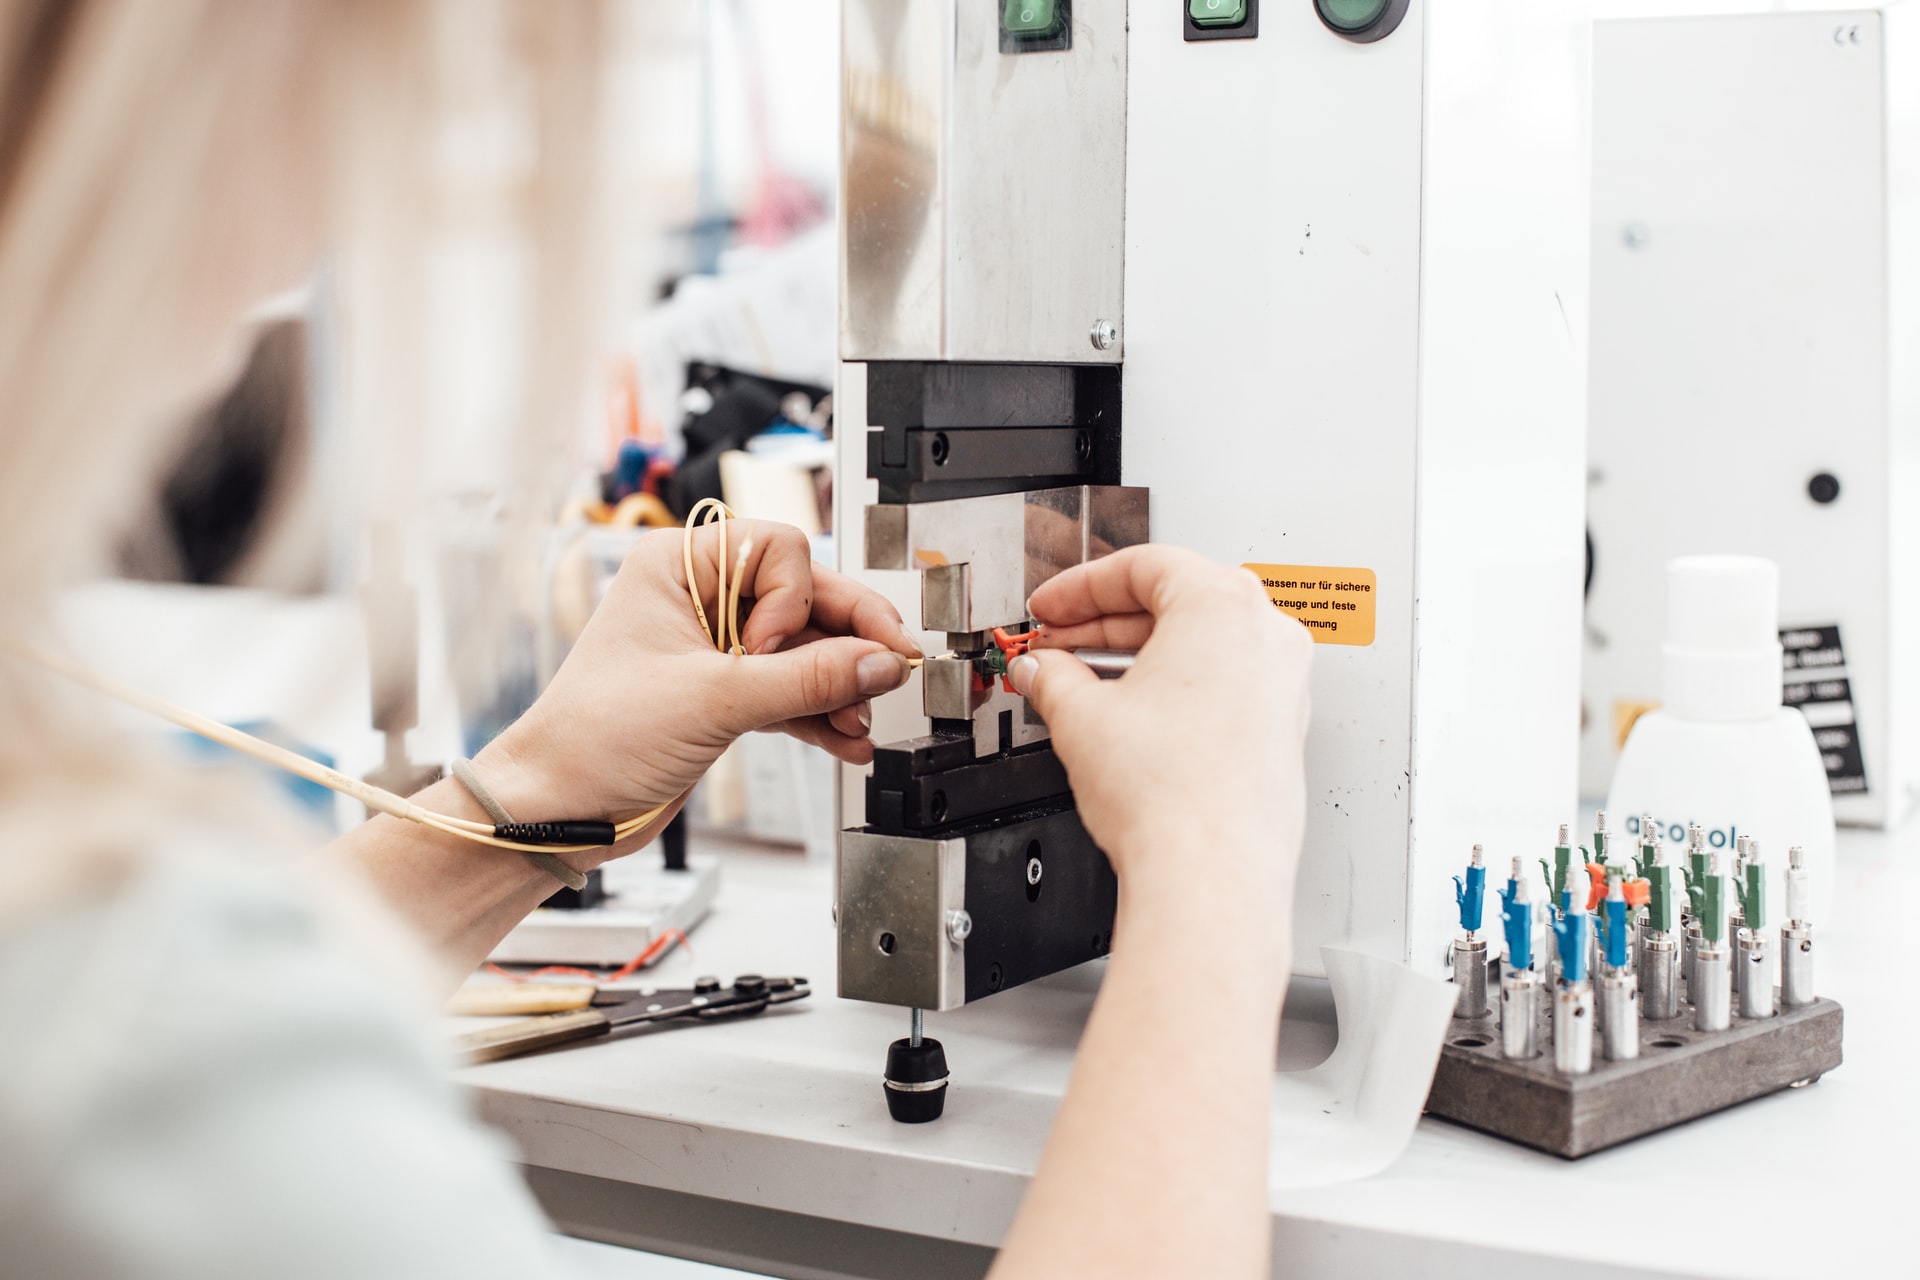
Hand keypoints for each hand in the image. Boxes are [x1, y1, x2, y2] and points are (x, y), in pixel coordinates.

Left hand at [483, 519, 918, 851]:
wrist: (561, 807)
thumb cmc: (593, 736)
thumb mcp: (714, 699)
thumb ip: (807, 680)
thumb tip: (878, 663)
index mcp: (680, 565)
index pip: (780, 553)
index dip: (796, 601)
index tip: (784, 653)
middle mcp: (701, 597)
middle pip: (803, 601)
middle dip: (844, 644)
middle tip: (891, 669)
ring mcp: (715, 648)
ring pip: (804, 651)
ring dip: (838, 687)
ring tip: (861, 721)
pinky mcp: (723, 695)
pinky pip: (791, 692)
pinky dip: (820, 715)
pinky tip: (847, 739)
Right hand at [1008, 546, 1311, 956]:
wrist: (1209, 873)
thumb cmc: (1171, 796)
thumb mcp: (1081, 717)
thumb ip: (1053, 677)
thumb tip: (1042, 670)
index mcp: (1224, 607)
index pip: (1144, 566)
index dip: (1080, 586)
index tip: (1050, 607)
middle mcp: (1266, 637)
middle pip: (1175, 601)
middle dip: (1104, 623)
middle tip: (1057, 642)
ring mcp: (1282, 685)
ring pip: (1201, 646)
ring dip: (1137, 657)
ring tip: (1082, 684)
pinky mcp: (1280, 730)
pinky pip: (1222, 685)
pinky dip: (1173, 689)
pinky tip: (1128, 717)